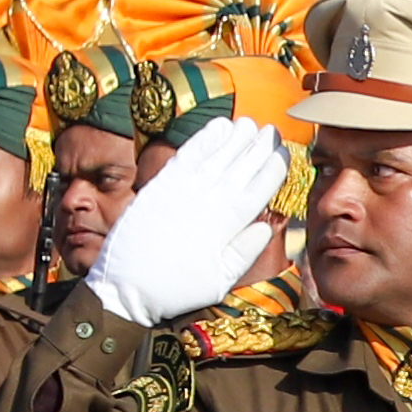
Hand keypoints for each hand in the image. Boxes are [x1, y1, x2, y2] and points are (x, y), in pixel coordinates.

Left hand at [83, 112, 289, 324]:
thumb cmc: (177, 287)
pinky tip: (219, 127)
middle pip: (243, 165)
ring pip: (220, 154)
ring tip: (249, 123)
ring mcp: (186, 187)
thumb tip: (267, 224)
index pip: (262, 186)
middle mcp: (211, 199)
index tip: (284, 153)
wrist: (128, 285)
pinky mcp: (163, 181)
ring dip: (237, 137)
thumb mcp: (221, 280)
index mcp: (230, 223)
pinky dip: (206, 137)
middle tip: (272, 131)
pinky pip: (190, 152)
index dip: (275, 166)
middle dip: (260, 145)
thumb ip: (246, 251)